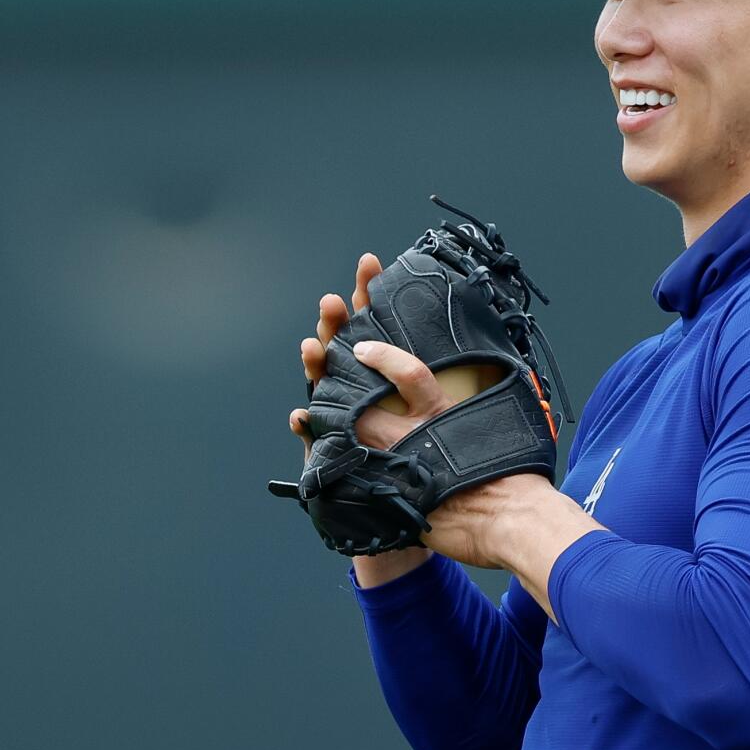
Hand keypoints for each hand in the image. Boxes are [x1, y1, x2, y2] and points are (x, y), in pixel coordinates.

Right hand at [290, 253, 498, 455]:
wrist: (422, 487)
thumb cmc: (429, 439)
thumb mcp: (435, 399)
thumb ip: (423, 367)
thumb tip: (449, 322)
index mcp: (379, 361)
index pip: (370, 319)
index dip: (367, 292)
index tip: (370, 263)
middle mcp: (355, 381)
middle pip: (340, 343)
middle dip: (335, 322)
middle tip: (333, 303)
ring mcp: (339, 411)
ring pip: (322, 382)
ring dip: (314, 364)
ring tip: (312, 347)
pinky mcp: (329, 445)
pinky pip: (312, 436)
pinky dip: (303, 426)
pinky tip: (300, 417)